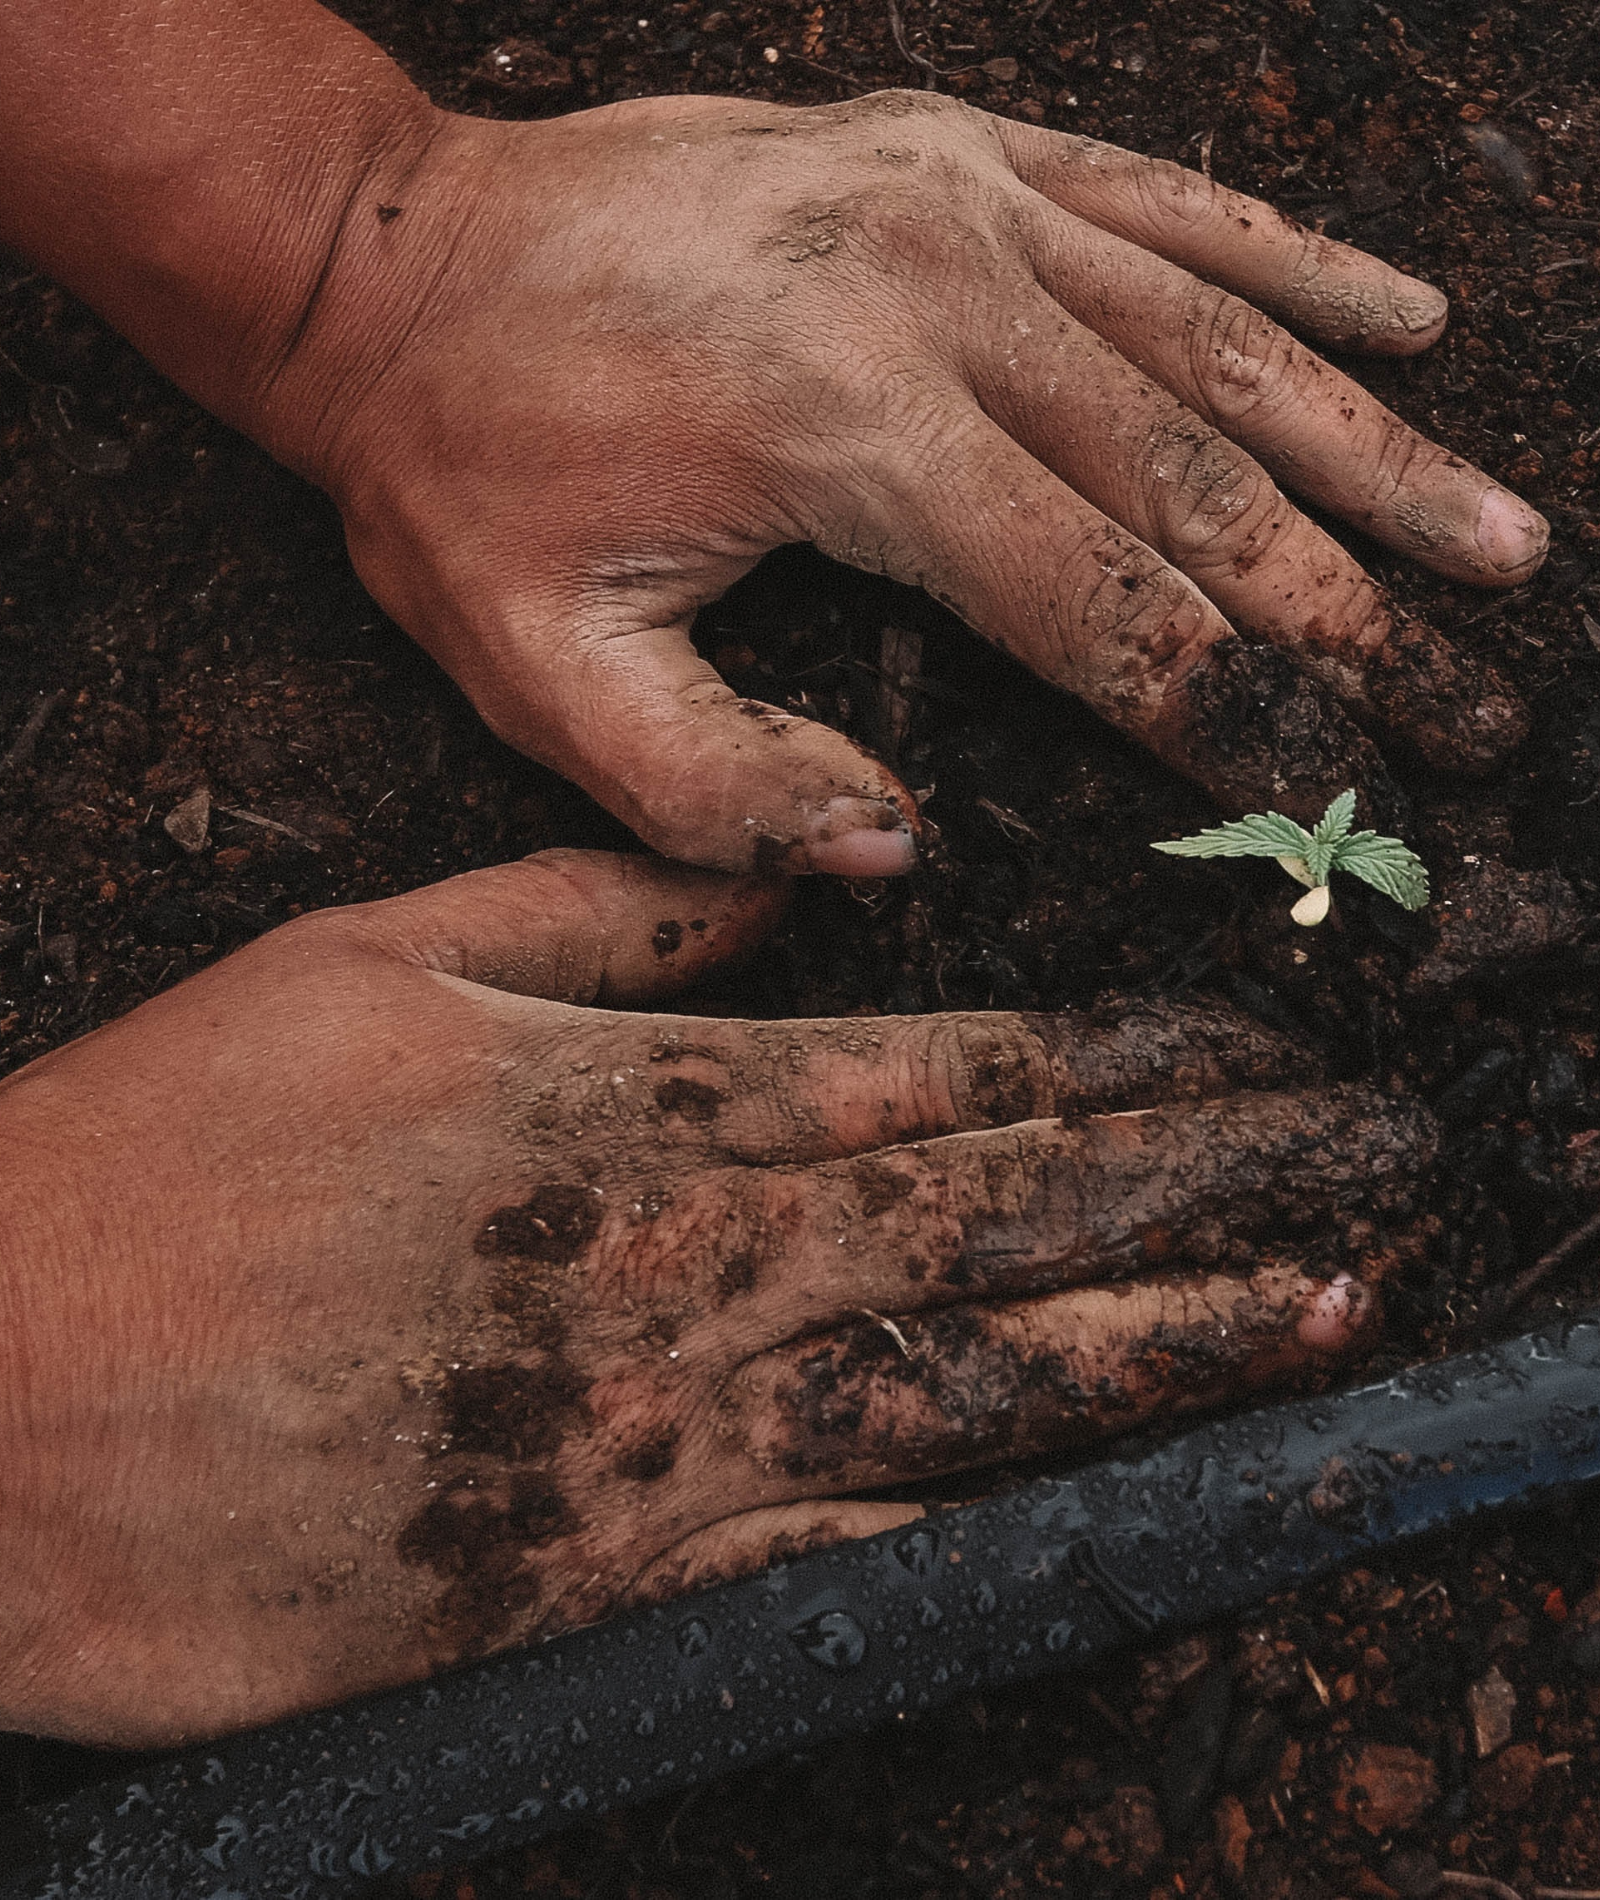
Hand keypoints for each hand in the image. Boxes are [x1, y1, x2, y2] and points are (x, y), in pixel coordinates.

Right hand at [0, 850, 1432, 1746]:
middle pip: (1003, 1220)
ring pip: (966, 1385)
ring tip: (1318, 1314)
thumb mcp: (371, 957)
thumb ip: (602, 909)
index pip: (948, 1074)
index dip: (1128, 1064)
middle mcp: (681, 1266)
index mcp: (635, 1104)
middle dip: (1211, 1188)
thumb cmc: (163, 1148)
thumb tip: (792, 872)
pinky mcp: (594, 1576)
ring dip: (1158, 1346)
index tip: (1262, 1050)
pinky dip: (986, 1519)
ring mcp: (652, 1434)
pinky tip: (1111, 1493)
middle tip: (1375, 1165)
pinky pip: (834, 1547)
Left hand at [254, 91, 1545, 870]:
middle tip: (1475, 711)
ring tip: (1500, 545)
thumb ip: (718, 790)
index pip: (1099, 605)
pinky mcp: (952, 149)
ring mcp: (955, 199)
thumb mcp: (538, 670)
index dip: (1235, 718)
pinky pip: (1163, 205)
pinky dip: (1293, 268)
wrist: (392, 258)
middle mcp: (936, 292)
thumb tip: (897, 852)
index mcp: (849, 433)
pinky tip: (1409, 319)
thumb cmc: (460, 469)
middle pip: (1200, 481)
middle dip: (1349, 616)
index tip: (1342, 799)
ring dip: (1373, 453)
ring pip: (1219, 341)